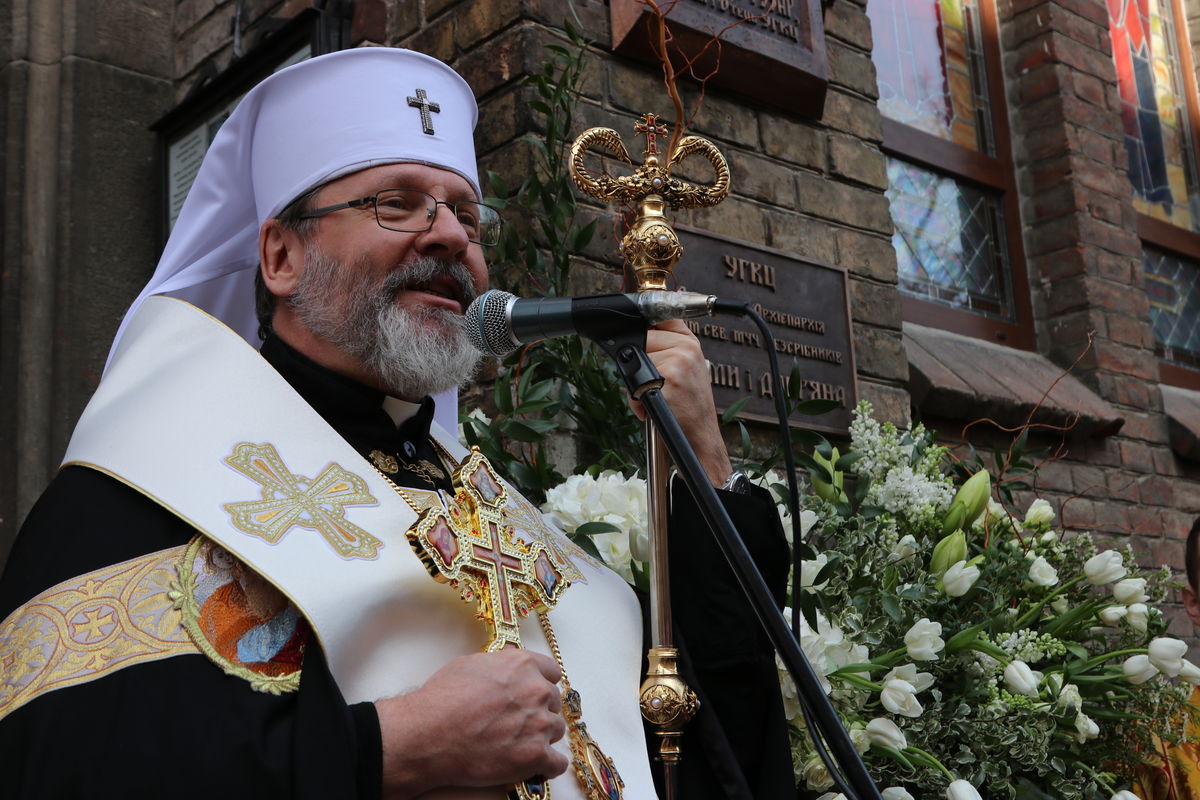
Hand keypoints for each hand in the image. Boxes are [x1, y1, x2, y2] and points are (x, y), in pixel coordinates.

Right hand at [376, 649, 568, 797]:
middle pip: (554, 702)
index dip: (542, 683)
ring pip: (556, 731)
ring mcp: (538, 724)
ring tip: (518, 743)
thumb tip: (510, 661)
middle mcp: (536, 691)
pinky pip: (557, 763)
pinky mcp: (535, 755)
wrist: (427, 735)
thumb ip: (501, 663)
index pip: (552, 673)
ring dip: (542, 737)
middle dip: (539, 710)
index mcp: (523, 666)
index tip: (535, 694)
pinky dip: (547, 765)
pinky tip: (535, 764)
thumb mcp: (471, 664)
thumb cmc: (441, 700)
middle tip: (518, 721)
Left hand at [628, 319, 731, 486]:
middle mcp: (687, 348)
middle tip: (653, 384)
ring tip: (655, 398)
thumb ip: (666, 347)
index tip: (636, 325)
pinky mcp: (668, 379)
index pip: (660, 313)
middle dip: (637, 363)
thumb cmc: (687, 407)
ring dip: (635, 386)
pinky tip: (653, 408)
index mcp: (690, 342)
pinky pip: (634, 385)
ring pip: (634, 362)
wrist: (699, 436)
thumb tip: (635, 332)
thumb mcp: (685, 368)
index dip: (644, 323)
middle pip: (640, 338)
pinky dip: (636, 401)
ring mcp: (678, 362)